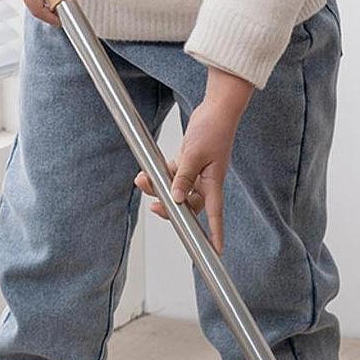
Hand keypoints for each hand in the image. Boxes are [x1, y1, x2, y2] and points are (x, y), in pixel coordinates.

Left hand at [135, 68, 252, 253]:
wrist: (216, 108)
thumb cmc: (212, 129)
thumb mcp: (193, 154)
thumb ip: (183, 178)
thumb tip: (176, 199)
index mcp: (214, 183)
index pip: (215, 215)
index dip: (215, 234)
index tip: (216, 251)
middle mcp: (206, 181)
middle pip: (189, 206)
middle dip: (170, 208)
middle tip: (153, 207)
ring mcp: (197, 172)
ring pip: (177, 190)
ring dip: (160, 188)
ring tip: (143, 181)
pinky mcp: (189, 161)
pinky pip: (173, 174)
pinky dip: (161, 174)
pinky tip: (147, 172)